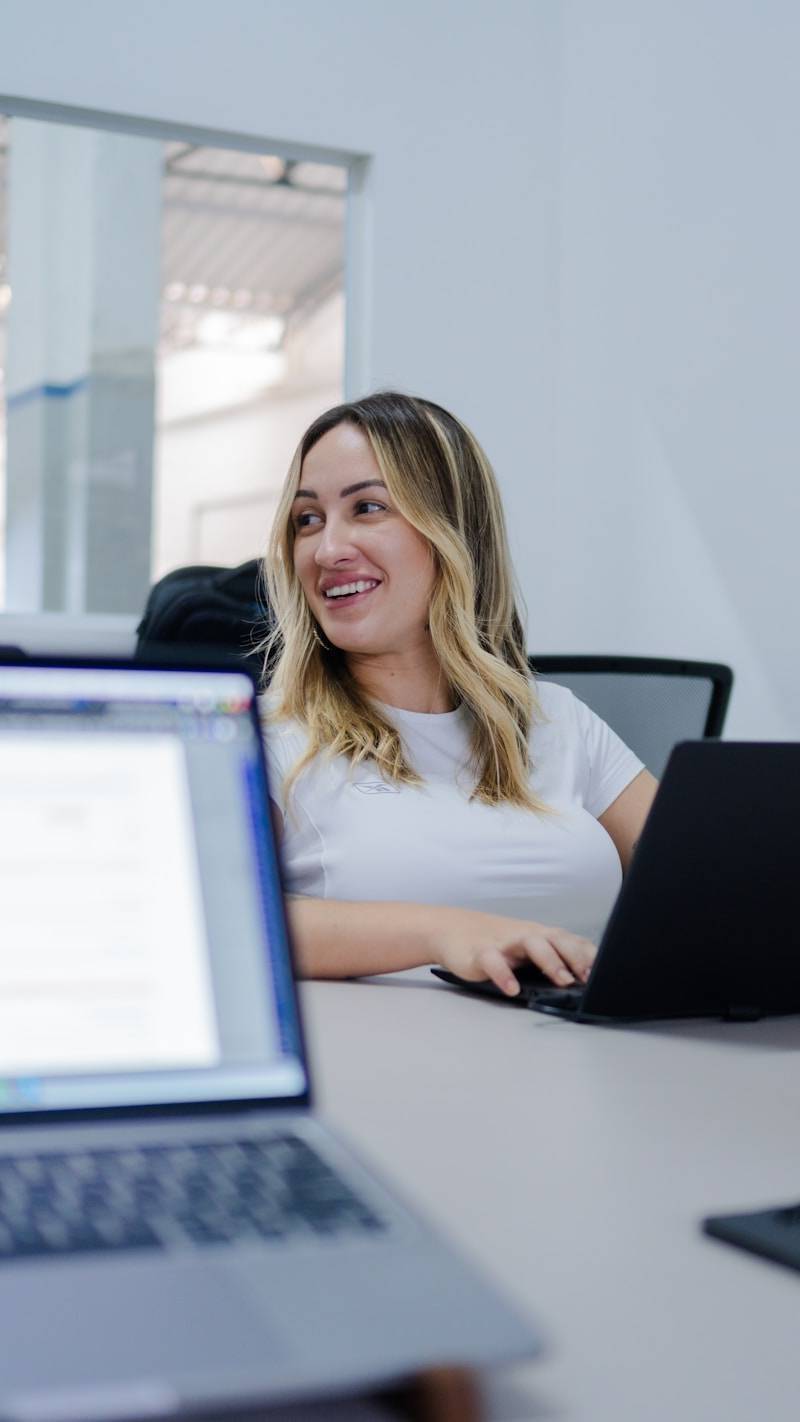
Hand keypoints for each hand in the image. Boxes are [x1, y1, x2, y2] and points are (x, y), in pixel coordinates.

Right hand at [434, 906, 595, 997]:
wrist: (453, 929)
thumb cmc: (498, 944)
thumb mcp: (526, 950)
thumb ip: (551, 961)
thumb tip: (584, 985)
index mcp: (541, 935)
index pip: (571, 941)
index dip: (590, 956)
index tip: (608, 973)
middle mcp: (526, 935)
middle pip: (556, 939)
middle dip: (576, 957)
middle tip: (590, 978)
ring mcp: (504, 942)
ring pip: (531, 944)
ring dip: (550, 961)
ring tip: (563, 981)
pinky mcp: (480, 953)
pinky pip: (494, 961)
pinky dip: (504, 975)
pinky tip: (512, 989)